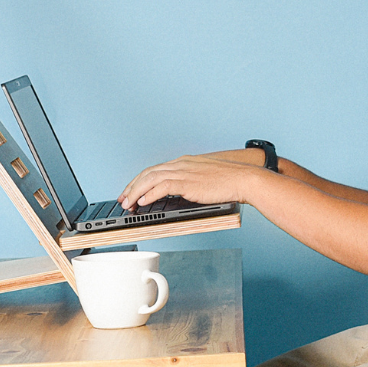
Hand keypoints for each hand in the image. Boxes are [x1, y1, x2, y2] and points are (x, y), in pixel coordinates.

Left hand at [119, 151, 265, 209]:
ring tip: (128, 204)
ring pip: (150, 179)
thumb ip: (189, 183)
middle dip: (132, 187)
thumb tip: (178, 194)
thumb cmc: (229, 182)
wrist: (243, 179)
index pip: (155, 170)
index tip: (132, 191)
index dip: (140, 181)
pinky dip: (150, 194)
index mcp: (184, 162)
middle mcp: (181, 164)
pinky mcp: (187, 181)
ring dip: (136, 192)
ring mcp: (183, 171)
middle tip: (123, 199)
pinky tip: (143, 202)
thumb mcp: (205, 180)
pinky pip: (162, 186)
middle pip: (148, 173)